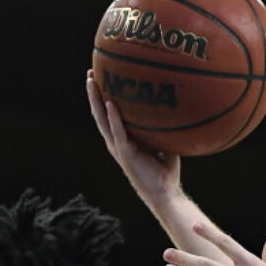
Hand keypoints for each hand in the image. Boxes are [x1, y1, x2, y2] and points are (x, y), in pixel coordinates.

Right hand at [87, 70, 180, 203]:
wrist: (165, 193)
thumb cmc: (165, 171)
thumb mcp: (165, 144)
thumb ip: (163, 128)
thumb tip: (175, 108)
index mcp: (123, 139)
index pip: (109, 114)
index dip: (103, 97)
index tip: (102, 77)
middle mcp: (116, 142)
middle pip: (100, 113)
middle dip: (94, 93)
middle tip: (91, 72)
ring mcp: (119, 148)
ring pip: (102, 120)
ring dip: (96, 100)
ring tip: (92, 81)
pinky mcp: (126, 154)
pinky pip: (118, 133)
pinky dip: (114, 118)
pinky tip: (110, 103)